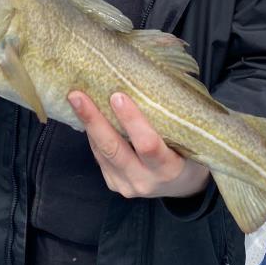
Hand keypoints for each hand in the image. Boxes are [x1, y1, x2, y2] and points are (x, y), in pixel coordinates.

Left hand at [68, 91, 209, 198]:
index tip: (118, 96)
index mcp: (169, 169)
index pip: (148, 145)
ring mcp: (127, 185)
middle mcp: (145, 181)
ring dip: (88, 124)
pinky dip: (93, 134)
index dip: (132, 121)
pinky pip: (99, 156)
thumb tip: (145, 78)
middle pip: (114, 149)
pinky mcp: (114, 184)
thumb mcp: (189, 139)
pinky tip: (86, 115)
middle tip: (78, 96)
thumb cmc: (189, 151)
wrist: (183, 186)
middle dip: (94, 121)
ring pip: (102, 152)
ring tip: (75, 99)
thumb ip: (169, 118)